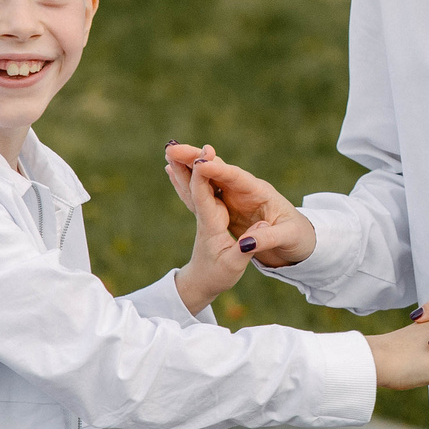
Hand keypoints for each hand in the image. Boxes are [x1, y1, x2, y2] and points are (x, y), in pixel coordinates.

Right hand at [162, 142, 317, 266]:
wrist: (300, 241)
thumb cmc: (298, 238)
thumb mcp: (288, 238)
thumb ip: (268, 239)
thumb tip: (247, 244)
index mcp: (261, 193)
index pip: (237, 178)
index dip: (218, 170)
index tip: (200, 163)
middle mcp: (245, 189)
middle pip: (218, 169)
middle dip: (196, 158)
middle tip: (173, 147)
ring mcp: (234, 195)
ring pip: (208, 177)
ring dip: (188, 164)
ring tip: (169, 152)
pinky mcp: (227, 205)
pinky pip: (204, 190)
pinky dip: (189, 180)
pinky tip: (174, 170)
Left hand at [172, 156, 252, 313]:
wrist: (201, 283)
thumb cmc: (219, 275)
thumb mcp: (235, 266)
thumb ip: (245, 250)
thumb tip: (256, 233)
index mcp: (211, 224)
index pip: (203, 195)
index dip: (202, 175)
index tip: (204, 155)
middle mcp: (204, 216)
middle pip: (193, 186)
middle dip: (187, 164)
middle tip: (177, 145)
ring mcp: (202, 215)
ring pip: (190, 186)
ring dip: (182, 167)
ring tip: (171, 149)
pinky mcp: (204, 215)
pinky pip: (193, 191)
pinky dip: (184, 178)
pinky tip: (173, 169)